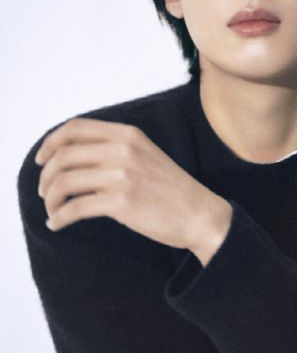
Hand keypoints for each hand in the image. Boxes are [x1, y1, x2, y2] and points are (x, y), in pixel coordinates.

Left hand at [35, 117, 227, 251]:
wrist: (199, 213)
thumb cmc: (171, 188)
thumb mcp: (146, 154)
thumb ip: (115, 148)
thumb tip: (73, 156)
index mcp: (129, 134)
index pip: (76, 128)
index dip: (51, 142)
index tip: (42, 159)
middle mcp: (124, 150)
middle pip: (65, 155)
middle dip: (46, 175)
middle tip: (45, 191)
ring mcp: (123, 176)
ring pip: (66, 181)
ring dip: (51, 198)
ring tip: (52, 209)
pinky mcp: (122, 203)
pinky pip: (76, 208)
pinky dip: (60, 217)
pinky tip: (58, 223)